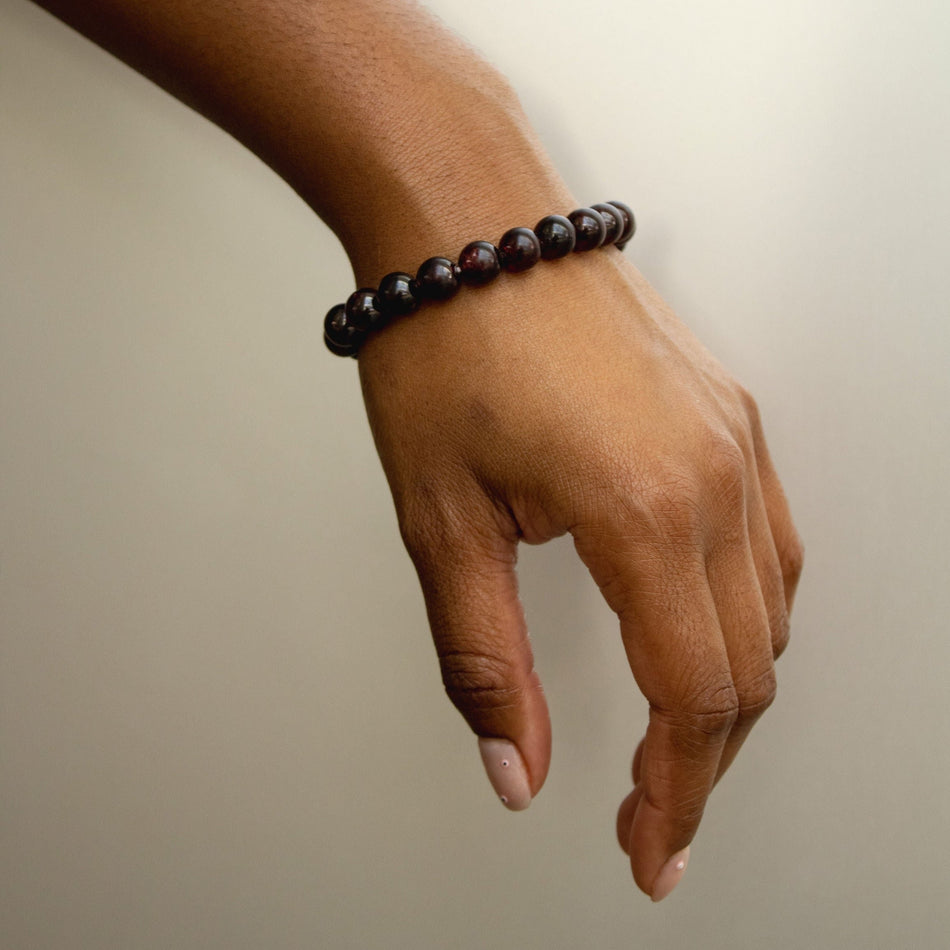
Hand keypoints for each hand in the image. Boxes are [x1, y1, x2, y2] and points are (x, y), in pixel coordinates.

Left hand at [358, 248, 802, 899]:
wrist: (474, 227)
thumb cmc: (446, 346)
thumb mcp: (440, 521)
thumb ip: (483, 660)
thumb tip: (518, 766)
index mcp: (641, 508)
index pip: (691, 699)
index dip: (674, 794)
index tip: (647, 847)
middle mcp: (713, 475)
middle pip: (746, 670)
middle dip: (700, 763)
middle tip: (648, 817)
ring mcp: (734, 440)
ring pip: (773, 614)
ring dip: (729, 695)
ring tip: (674, 747)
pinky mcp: (730, 417)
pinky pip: (775, 545)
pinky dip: (749, 618)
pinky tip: (710, 640)